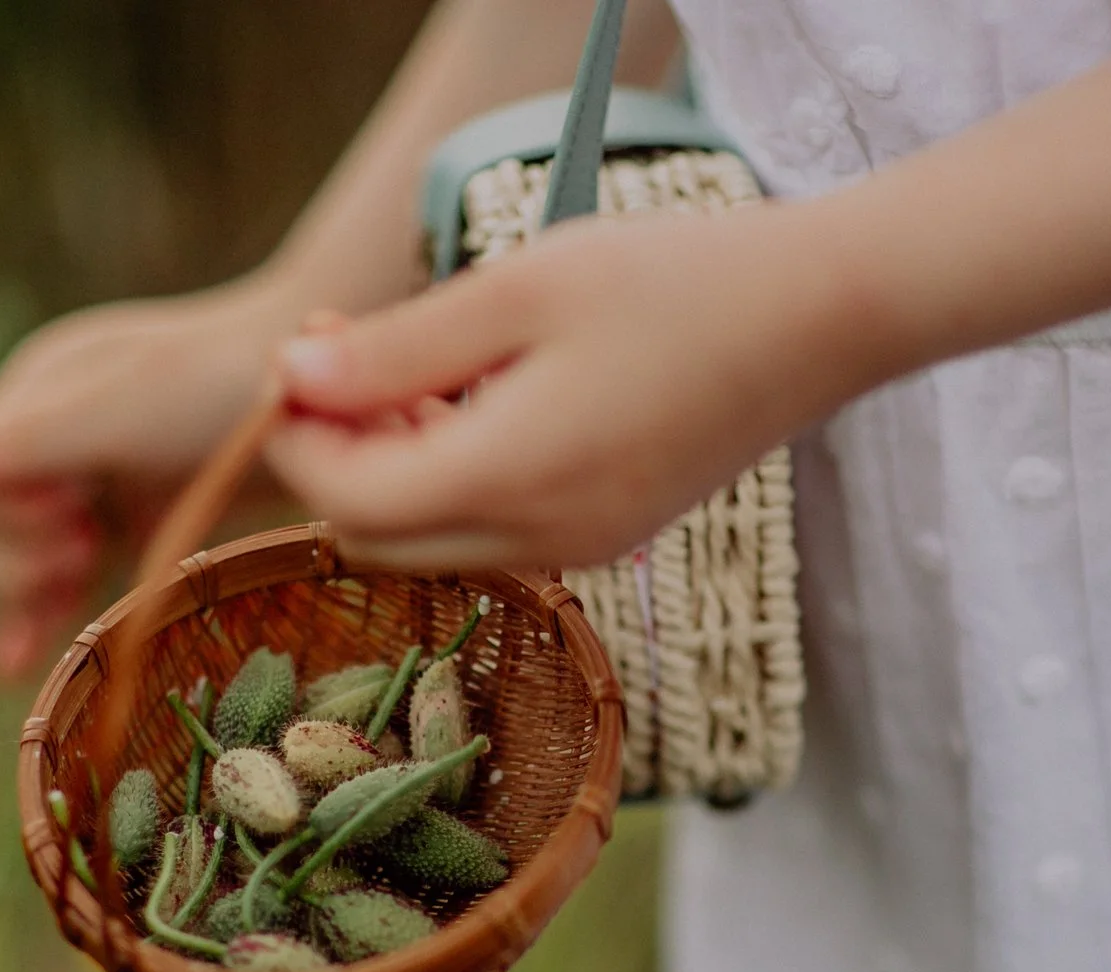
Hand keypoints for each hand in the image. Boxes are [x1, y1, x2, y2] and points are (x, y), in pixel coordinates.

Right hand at [0, 278, 301, 678]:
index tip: (69, 517)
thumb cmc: (224, 388)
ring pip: (15, 563)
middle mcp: (49, 441)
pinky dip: (34, 622)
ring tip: (84, 577)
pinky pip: (62, 585)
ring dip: (27, 592)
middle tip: (81, 554)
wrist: (327, 399)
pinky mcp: (130, 527)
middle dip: (13, 559)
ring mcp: (89, 487)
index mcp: (32, 397)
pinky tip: (11, 668)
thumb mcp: (124, 410)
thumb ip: (32, 439)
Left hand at [265, 204, 852, 571]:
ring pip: (431, 543)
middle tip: (345, 351)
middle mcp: (539, 541)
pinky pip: (491, 533)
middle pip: (375, 540)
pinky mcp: (606, 538)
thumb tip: (290, 382)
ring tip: (413, 359)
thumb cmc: (674, 283)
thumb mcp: (519, 290)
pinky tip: (477, 395)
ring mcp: (578, 550)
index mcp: (508, 480)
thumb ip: (397, 349)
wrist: (820, 318)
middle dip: (336, 457)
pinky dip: (454, 479)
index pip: (345, 499)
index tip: (304, 346)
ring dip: (393, 468)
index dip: (298, 433)